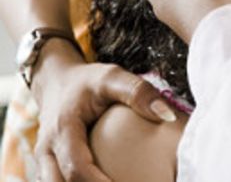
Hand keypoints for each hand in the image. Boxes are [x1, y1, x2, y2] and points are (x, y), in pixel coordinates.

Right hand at [31, 43, 175, 181]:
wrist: (56, 82)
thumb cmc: (87, 81)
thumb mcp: (113, 77)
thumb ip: (139, 93)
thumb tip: (168, 116)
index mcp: (63, 130)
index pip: (77, 169)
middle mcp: (47, 150)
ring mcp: (44, 161)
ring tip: (119, 181)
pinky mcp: (49, 167)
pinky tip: (110, 180)